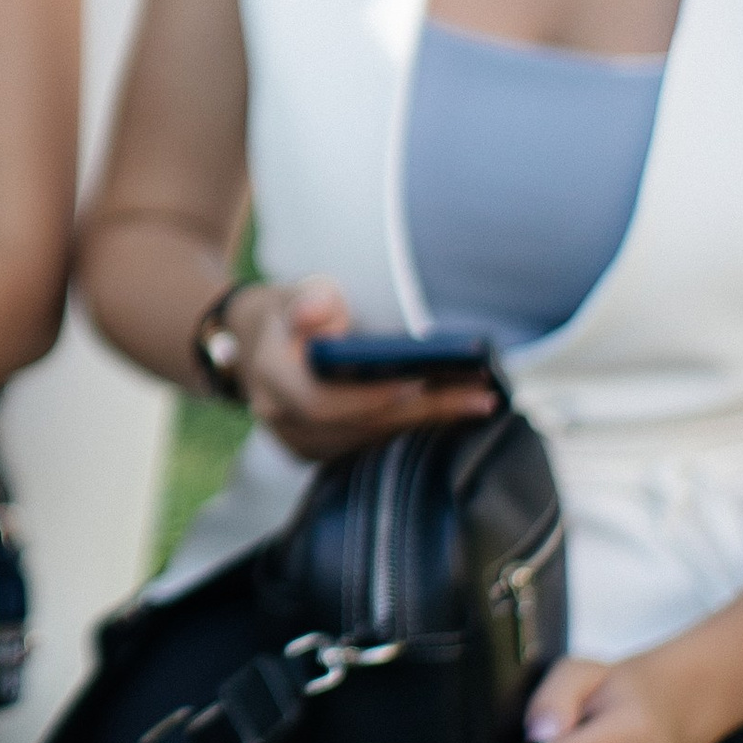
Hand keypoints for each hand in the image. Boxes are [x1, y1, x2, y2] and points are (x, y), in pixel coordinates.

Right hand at [230, 276, 502, 465]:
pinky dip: (410, 428)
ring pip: (370, 440)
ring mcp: (300, 441)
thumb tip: (316, 311)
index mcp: (271, 378)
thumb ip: (310, 300)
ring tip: (478, 400)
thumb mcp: (298, 292)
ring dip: (425, 422)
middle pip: (359, 426)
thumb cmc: (292, 311)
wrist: (264, 344)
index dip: (371, 397)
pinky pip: (371, 445)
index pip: (321, 401)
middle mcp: (282, 418)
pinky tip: (452, 413)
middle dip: (421, 410)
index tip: (420, 381)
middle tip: (478, 395)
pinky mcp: (322, 451)